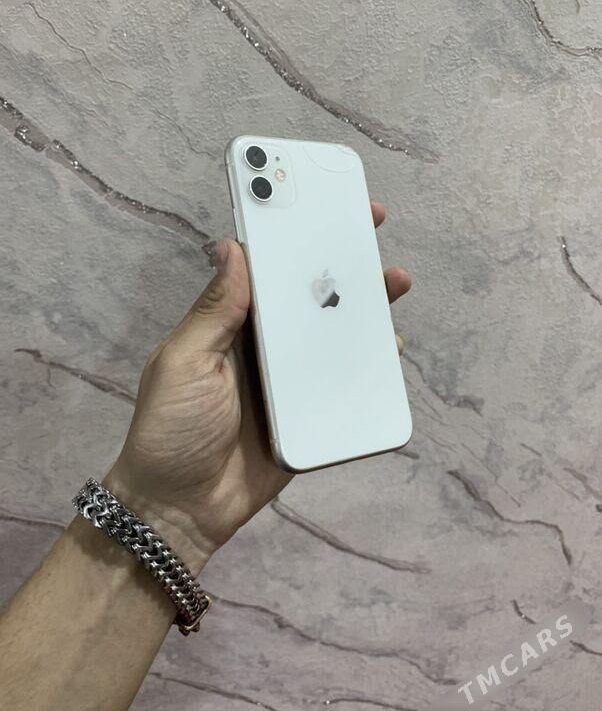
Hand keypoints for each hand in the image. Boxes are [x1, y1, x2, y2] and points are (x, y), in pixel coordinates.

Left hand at [105, 202, 411, 572]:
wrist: (182, 508)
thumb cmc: (170, 428)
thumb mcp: (184, 362)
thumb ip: (213, 311)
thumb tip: (233, 245)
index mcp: (231, 325)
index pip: (266, 270)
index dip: (291, 235)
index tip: (318, 202)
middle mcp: (265, 345)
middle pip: (309, 296)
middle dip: (339, 260)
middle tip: (370, 227)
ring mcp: (290, 381)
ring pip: (334, 335)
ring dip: (364, 307)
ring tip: (394, 282)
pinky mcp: (310, 416)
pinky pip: (345, 384)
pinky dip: (371, 365)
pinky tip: (392, 348)